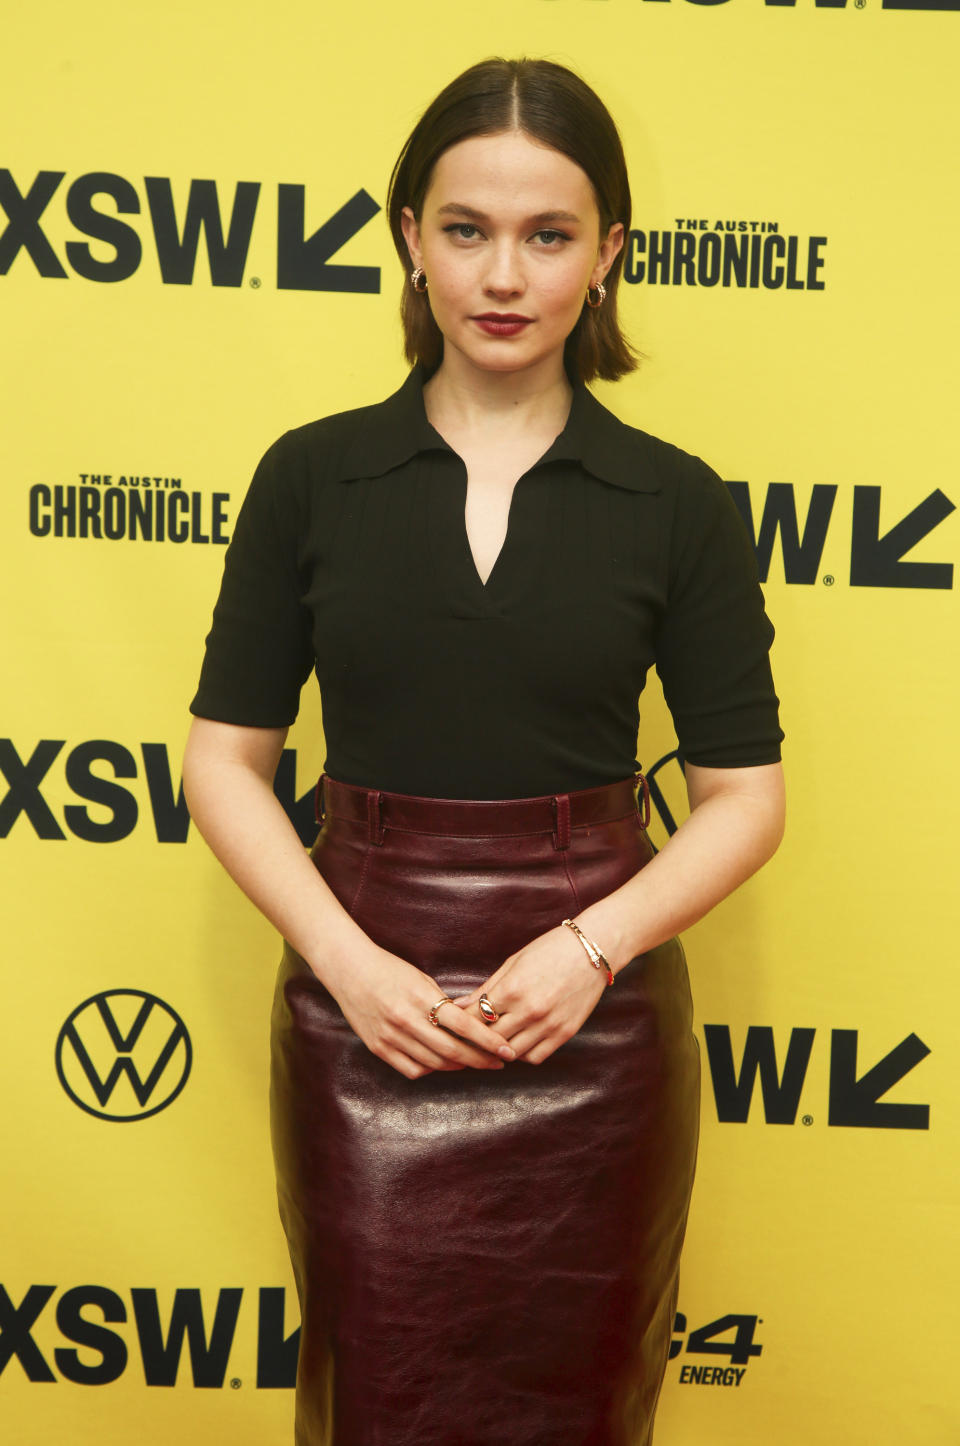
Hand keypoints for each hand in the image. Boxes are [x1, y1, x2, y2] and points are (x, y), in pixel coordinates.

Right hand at [324, 944, 516, 1080]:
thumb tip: (469, 1026)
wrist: (348, 969)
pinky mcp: (378, 1048)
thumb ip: (443, 1004)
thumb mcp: (421, 979)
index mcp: (420, 998)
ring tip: (474, 1062)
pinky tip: (440, 1062)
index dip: (489, 1041)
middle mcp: (406, 1020)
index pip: (464, 1026)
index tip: (507, 1050)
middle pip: (453, 1050)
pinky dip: (431, 1069)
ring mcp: (391, 1037)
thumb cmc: (389, 969)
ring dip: (458, 1066)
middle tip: (499, 1062)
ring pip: (434, 1063)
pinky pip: (412, 1069)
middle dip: (481, 1059)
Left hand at [456, 925, 608, 1065]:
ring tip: (493, 1042)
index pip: (476, 1018)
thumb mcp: (513, 963)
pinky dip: (523, 1054)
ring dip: (500, 1050)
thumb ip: (486, 988)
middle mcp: (529, 1010)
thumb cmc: (550, 950)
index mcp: (512, 989)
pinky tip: (518, 1042)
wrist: (592, 950)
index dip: (463, 1024)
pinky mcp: (565, 1033)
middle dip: (477, 1040)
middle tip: (470, 1039)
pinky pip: (536, 1056)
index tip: (457, 1025)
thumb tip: (459, 1005)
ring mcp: (548, 1024)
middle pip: (491, 1039)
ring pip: (512, 1054)